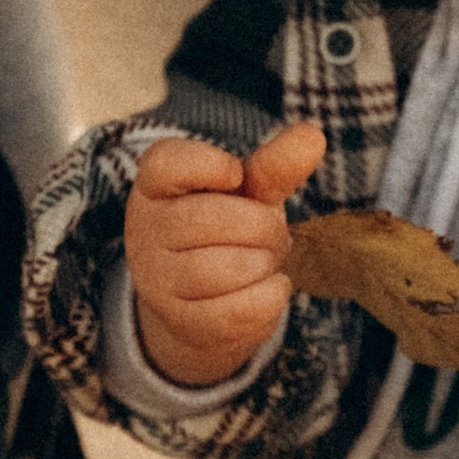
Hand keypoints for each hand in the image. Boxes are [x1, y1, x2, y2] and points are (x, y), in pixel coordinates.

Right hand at [124, 120, 325, 387]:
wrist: (204, 304)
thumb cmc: (227, 233)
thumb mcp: (248, 193)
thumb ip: (274, 164)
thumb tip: (313, 135)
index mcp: (155, 186)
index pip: (167, 163)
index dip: (211, 165)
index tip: (235, 176)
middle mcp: (145, 232)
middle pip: (214, 219)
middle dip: (263, 227)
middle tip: (271, 234)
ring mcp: (158, 281)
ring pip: (228, 268)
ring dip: (266, 263)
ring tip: (264, 261)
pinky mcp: (182, 322)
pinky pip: (240, 309)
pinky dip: (270, 296)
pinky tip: (267, 288)